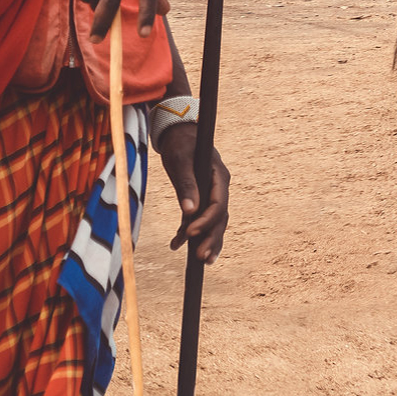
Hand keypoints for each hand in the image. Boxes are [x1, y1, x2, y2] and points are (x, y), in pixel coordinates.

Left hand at [157, 126, 230, 263]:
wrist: (178, 134)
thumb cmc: (181, 143)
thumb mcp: (180, 160)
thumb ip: (186, 184)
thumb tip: (189, 211)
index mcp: (219, 177)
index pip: (219, 204)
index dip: (206, 221)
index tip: (190, 232)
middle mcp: (220, 188)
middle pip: (220, 218)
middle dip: (212, 238)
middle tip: (202, 258)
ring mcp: (212, 194)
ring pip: (214, 222)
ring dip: (208, 241)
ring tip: (201, 261)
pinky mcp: (201, 198)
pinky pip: (199, 219)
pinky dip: (190, 233)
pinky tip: (177, 244)